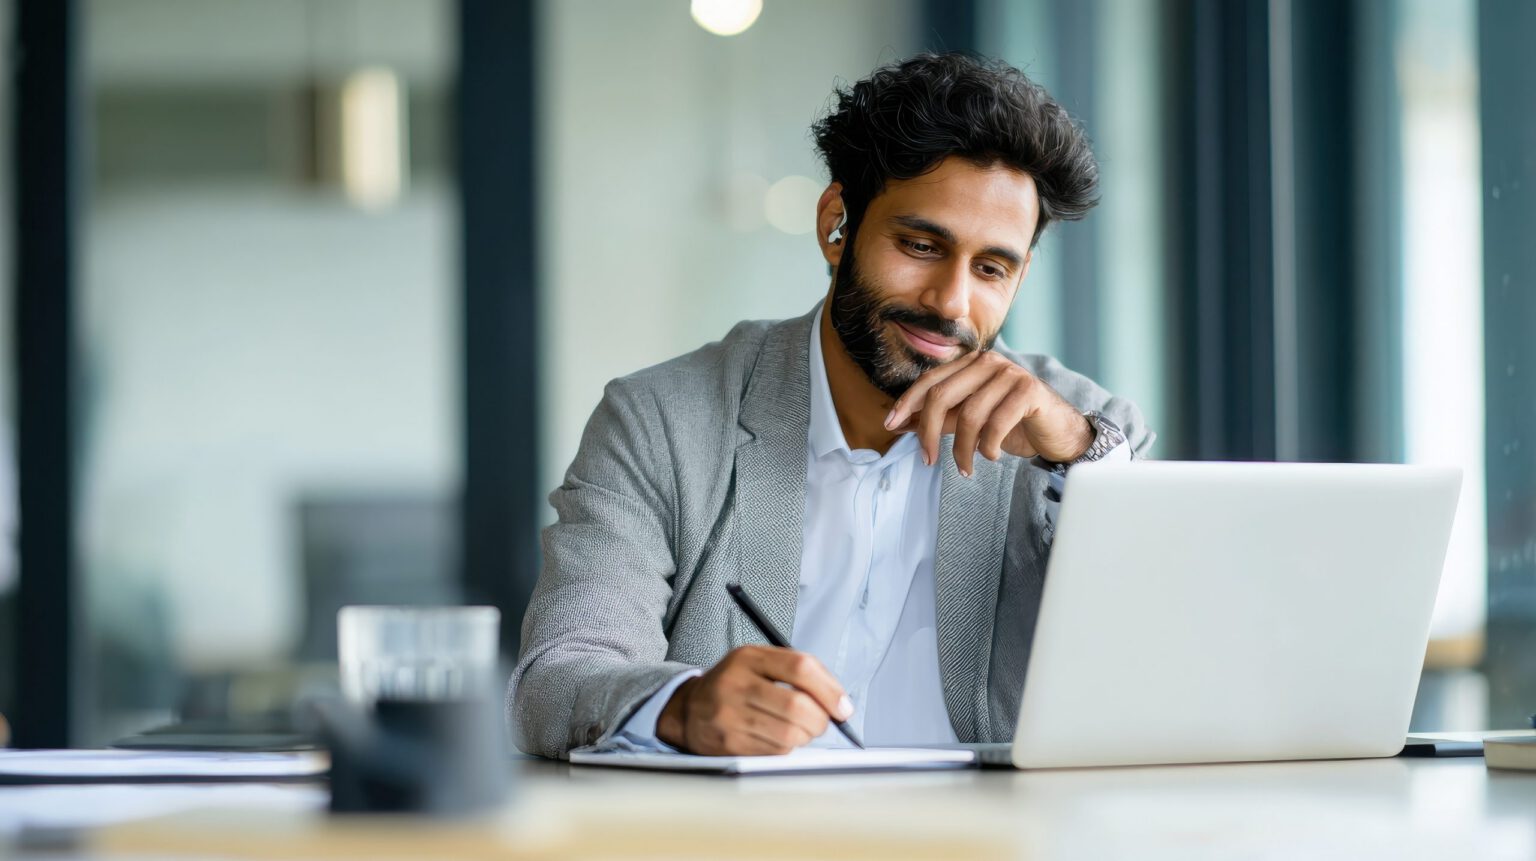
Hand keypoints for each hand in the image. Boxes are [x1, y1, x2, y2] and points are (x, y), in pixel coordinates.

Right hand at [656, 645, 852, 754]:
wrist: (689, 709)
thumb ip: (799, 672)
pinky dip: (786, 749)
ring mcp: (729, 715)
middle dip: (820, 720)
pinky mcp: (728, 743)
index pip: (800, 668)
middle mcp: (736, 683)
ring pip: (789, 735)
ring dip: (804, 737)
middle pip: (797, 706)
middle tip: (822, 723)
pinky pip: (774, 752)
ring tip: (798, 730)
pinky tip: (777, 738)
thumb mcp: (760, 663)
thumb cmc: (736, 684)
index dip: (830, 690)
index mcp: (749, 657)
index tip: (843, 707)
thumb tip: (840, 702)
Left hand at [882, 351, 1093, 476]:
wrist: (1058, 431)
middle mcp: (988, 362)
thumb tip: (900, 424)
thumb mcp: (970, 421)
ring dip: (963, 450)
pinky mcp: (1029, 391)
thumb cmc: (1012, 424)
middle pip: (942, 395)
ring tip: (966, 468)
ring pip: (969, 415)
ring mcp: (1010, 373)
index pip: (930, 380)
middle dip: (929, 432)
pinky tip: (992, 457)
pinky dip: (988, 448)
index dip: (907, 404)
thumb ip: (940, 418)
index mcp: (971, 363)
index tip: (891, 426)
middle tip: (927, 459)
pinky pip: (995, 424)